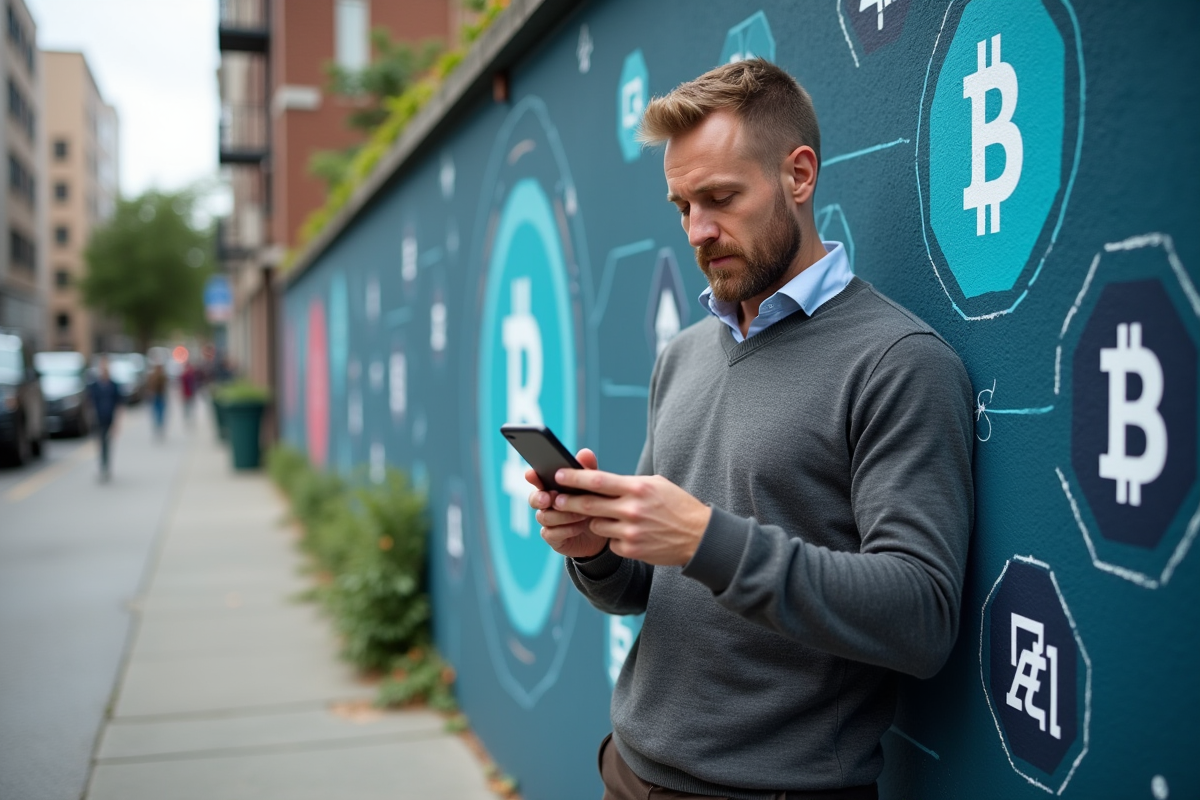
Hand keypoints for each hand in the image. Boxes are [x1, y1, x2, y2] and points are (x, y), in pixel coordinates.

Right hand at [526, 448, 608, 558]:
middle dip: (540, 498)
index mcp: (553, 487)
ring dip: (562, 515)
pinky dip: (566, 530)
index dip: (532, 477)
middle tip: (549, 498)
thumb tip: (585, 452)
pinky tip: (579, 527)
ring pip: (544, 517)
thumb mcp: (594, 486)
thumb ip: (588, 471)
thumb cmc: (594, 504)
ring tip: (582, 513)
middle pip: (534, 499)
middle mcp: (547, 504)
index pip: (537, 479)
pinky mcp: (554, 538)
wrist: (603, 532)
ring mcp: (549, 522)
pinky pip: (551, 534)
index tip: (531, 474)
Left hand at [551, 469, 711, 565]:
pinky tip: (630, 534)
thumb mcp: (656, 485)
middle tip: (555, 499)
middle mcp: (632, 509)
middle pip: (588, 504)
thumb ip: (628, 483)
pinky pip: (610, 542)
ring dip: (596, 520)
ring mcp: (631, 531)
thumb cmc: (676, 505)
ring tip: (609, 517)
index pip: (597, 480)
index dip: (574, 478)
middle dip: (567, 501)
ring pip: (596, 524)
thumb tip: (600, 481)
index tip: (558, 475)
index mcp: (637, 488)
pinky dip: (614, 537)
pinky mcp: (632, 549)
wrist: (699, 536)